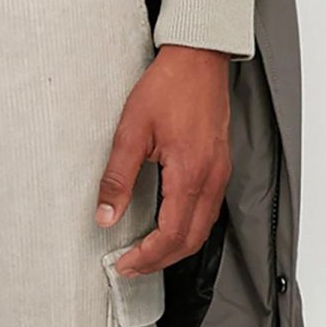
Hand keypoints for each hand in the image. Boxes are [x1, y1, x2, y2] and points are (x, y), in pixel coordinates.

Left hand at [95, 43, 232, 277]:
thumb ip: (117, 177)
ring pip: (203, 228)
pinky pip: (208, 210)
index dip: (147, 256)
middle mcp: (211, 179)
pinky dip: (188, 228)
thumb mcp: (131, 131)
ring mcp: (219, 173)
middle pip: (191, 240)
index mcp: (190, 174)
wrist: (198, 59)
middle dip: (161, 260)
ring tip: (147, 253)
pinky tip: (169, 226)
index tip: (124, 264)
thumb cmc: (168, 87)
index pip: (171, 235)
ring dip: (176, 247)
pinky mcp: (220, 166)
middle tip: (132, 267)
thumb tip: (105, 215)